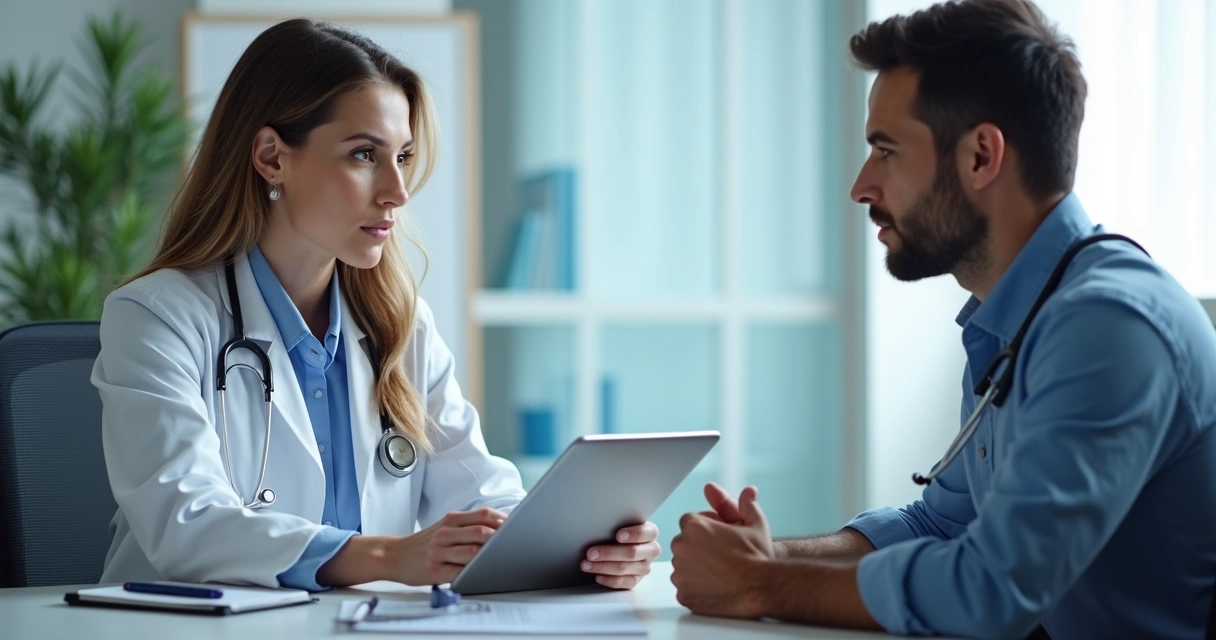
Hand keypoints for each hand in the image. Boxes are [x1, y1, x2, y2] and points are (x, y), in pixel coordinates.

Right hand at [395, 507, 505, 585]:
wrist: (393, 555)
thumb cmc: (424, 543)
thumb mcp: (444, 526)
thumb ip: (467, 525)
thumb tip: (500, 527)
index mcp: (451, 519)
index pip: (483, 515)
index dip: (503, 521)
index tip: (517, 527)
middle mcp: (445, 533)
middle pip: (480, 532)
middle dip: (500, 538)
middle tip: (514, 544)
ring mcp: (439, 552)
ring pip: (471, 552)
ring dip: (489, 556)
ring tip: (502, 559)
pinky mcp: (434, 570)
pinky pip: (458, 572)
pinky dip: (473, 573)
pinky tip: (482, 573)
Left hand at [580, 522, 660, 589]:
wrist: (624, 545)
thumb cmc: (621, 531)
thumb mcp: (623, 523)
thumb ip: (617, 523)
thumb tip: (598, 525)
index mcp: (651, 533)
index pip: (646, 533)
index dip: (633, 534)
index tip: (617, 536)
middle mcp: (650, 550)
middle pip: (632, 553)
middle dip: (609, 553)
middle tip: (591, 553)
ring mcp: (644, 567)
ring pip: (624, 568)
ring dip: (603, 567)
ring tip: (587, 565)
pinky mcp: (637, 580)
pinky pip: (623, 583)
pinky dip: (608, 580)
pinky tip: (597, 576)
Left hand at [670, 485, 773, 617]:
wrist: (763, 589)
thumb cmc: (759, 557)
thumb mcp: (756, 524)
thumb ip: (746, 505)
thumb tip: (748, 492)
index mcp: (694, 525)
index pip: (689, 522)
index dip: (706, 528)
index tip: (720, 537)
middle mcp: (682, 546)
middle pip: (683, 543)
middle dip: (698, 547)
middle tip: (720, 556)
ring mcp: (680, 572)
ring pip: (682, 566)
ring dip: (695, 567)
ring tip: (720, 572)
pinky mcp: (683, 594)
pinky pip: (685, 588)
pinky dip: (696, 588)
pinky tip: (715, 587)